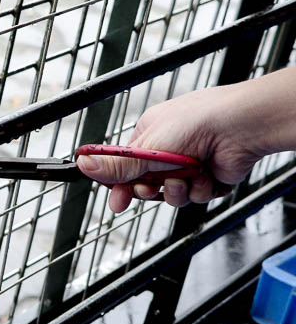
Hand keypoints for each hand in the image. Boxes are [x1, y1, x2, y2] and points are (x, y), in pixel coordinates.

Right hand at [74, 66, 295, 212]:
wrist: (240, 127)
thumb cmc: (196, 122)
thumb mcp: (146, 148)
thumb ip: (116, 165)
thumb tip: (83, 165)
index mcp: (149, 137)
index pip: (125, 168)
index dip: (120, 186)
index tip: (117, 201)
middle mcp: (169, 150)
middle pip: (147, 184)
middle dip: (150, 189)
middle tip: (150, 187)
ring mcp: (190, 164)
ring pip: (171, 194)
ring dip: (177, 190)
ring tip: (185, 176)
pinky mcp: (209, 178)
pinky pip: (194, 196)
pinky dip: (198, 189)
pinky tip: (204, 175)